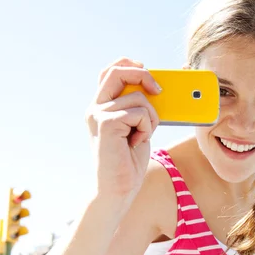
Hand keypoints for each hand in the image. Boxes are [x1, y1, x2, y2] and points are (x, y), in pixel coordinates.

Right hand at [85, 57, 160, 199]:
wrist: (117, 189)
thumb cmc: (129, 162)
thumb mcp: (137, 128)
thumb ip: (139, 108)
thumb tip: (158, 87)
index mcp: (100, 108)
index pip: (109, 72)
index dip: (128, 64)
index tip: (146, 69)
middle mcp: (95, 109)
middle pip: (118, 71)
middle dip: (143, 75)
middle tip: (159, 90)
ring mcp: (98, 114)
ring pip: (138, 97)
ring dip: (151, 117)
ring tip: (142, 136)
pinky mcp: (106, 123)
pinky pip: (139, 112)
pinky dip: (147, 128)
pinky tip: (137, 143)